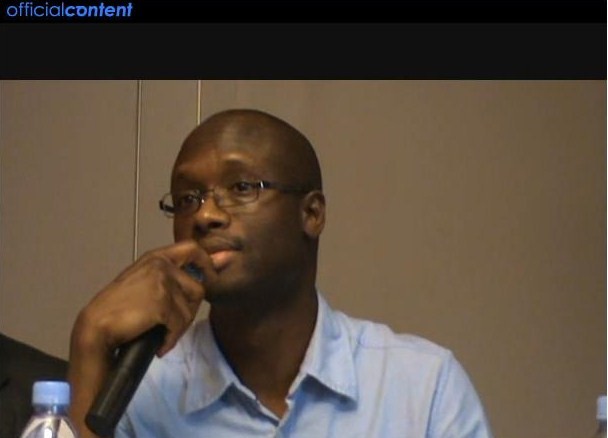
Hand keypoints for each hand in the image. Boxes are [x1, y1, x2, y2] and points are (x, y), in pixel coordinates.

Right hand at [68, 240, 212, 436]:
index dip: (207, 263)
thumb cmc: (118, 309)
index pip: (193, 249)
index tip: (210, 279)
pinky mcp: (162, 302)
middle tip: (170, 324)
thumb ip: (173, 274)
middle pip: (198, 288)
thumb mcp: (145, 283)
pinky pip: (179, 325)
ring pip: (190, 310)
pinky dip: (170, 339)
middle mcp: (161, 265)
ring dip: (177, 328)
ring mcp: (162, 282)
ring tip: (159, 335)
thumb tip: (216, 267)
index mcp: (156, 257)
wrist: (96, 327)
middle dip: (189, 310)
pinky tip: (157, 344)